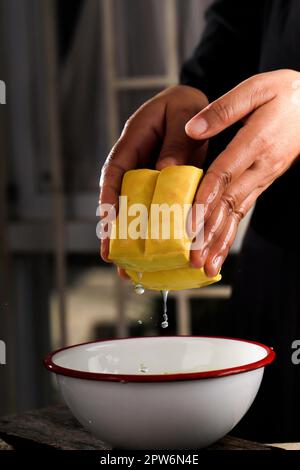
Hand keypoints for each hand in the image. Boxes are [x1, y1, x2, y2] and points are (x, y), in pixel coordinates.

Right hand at [99, 85, 208, 270]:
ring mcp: (149, 178)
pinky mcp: (163, 190)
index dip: (109, 197)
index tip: (108, 222)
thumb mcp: (185, 113)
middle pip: (120, 198)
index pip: (115, 171)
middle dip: (114, 229)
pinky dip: (157, 232)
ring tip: (129, 267)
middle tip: (111, 256)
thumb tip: (167, 170)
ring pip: (136, 210)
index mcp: (133, 141)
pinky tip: (158, 254)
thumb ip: (177, 141)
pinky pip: (157, 212)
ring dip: (132, 238)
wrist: (200, 111)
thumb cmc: (187, 106)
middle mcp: (136, 163)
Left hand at [185, 69, 299, 276]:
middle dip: (209, 233)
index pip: (225, 173)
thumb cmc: (284, 93)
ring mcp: (263, 178)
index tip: (190, 222)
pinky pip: (243, 211)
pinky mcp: (262, 183)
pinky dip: (229, 233)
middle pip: (230, 203)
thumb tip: (192, 128)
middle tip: (193, 259)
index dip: (206, 199)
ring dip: (219, 241)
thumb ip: (224, 109)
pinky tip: (218, 250)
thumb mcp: (256, 88)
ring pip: (237, 213)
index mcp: (256, 141)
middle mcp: (260, 166)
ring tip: (204, 266)